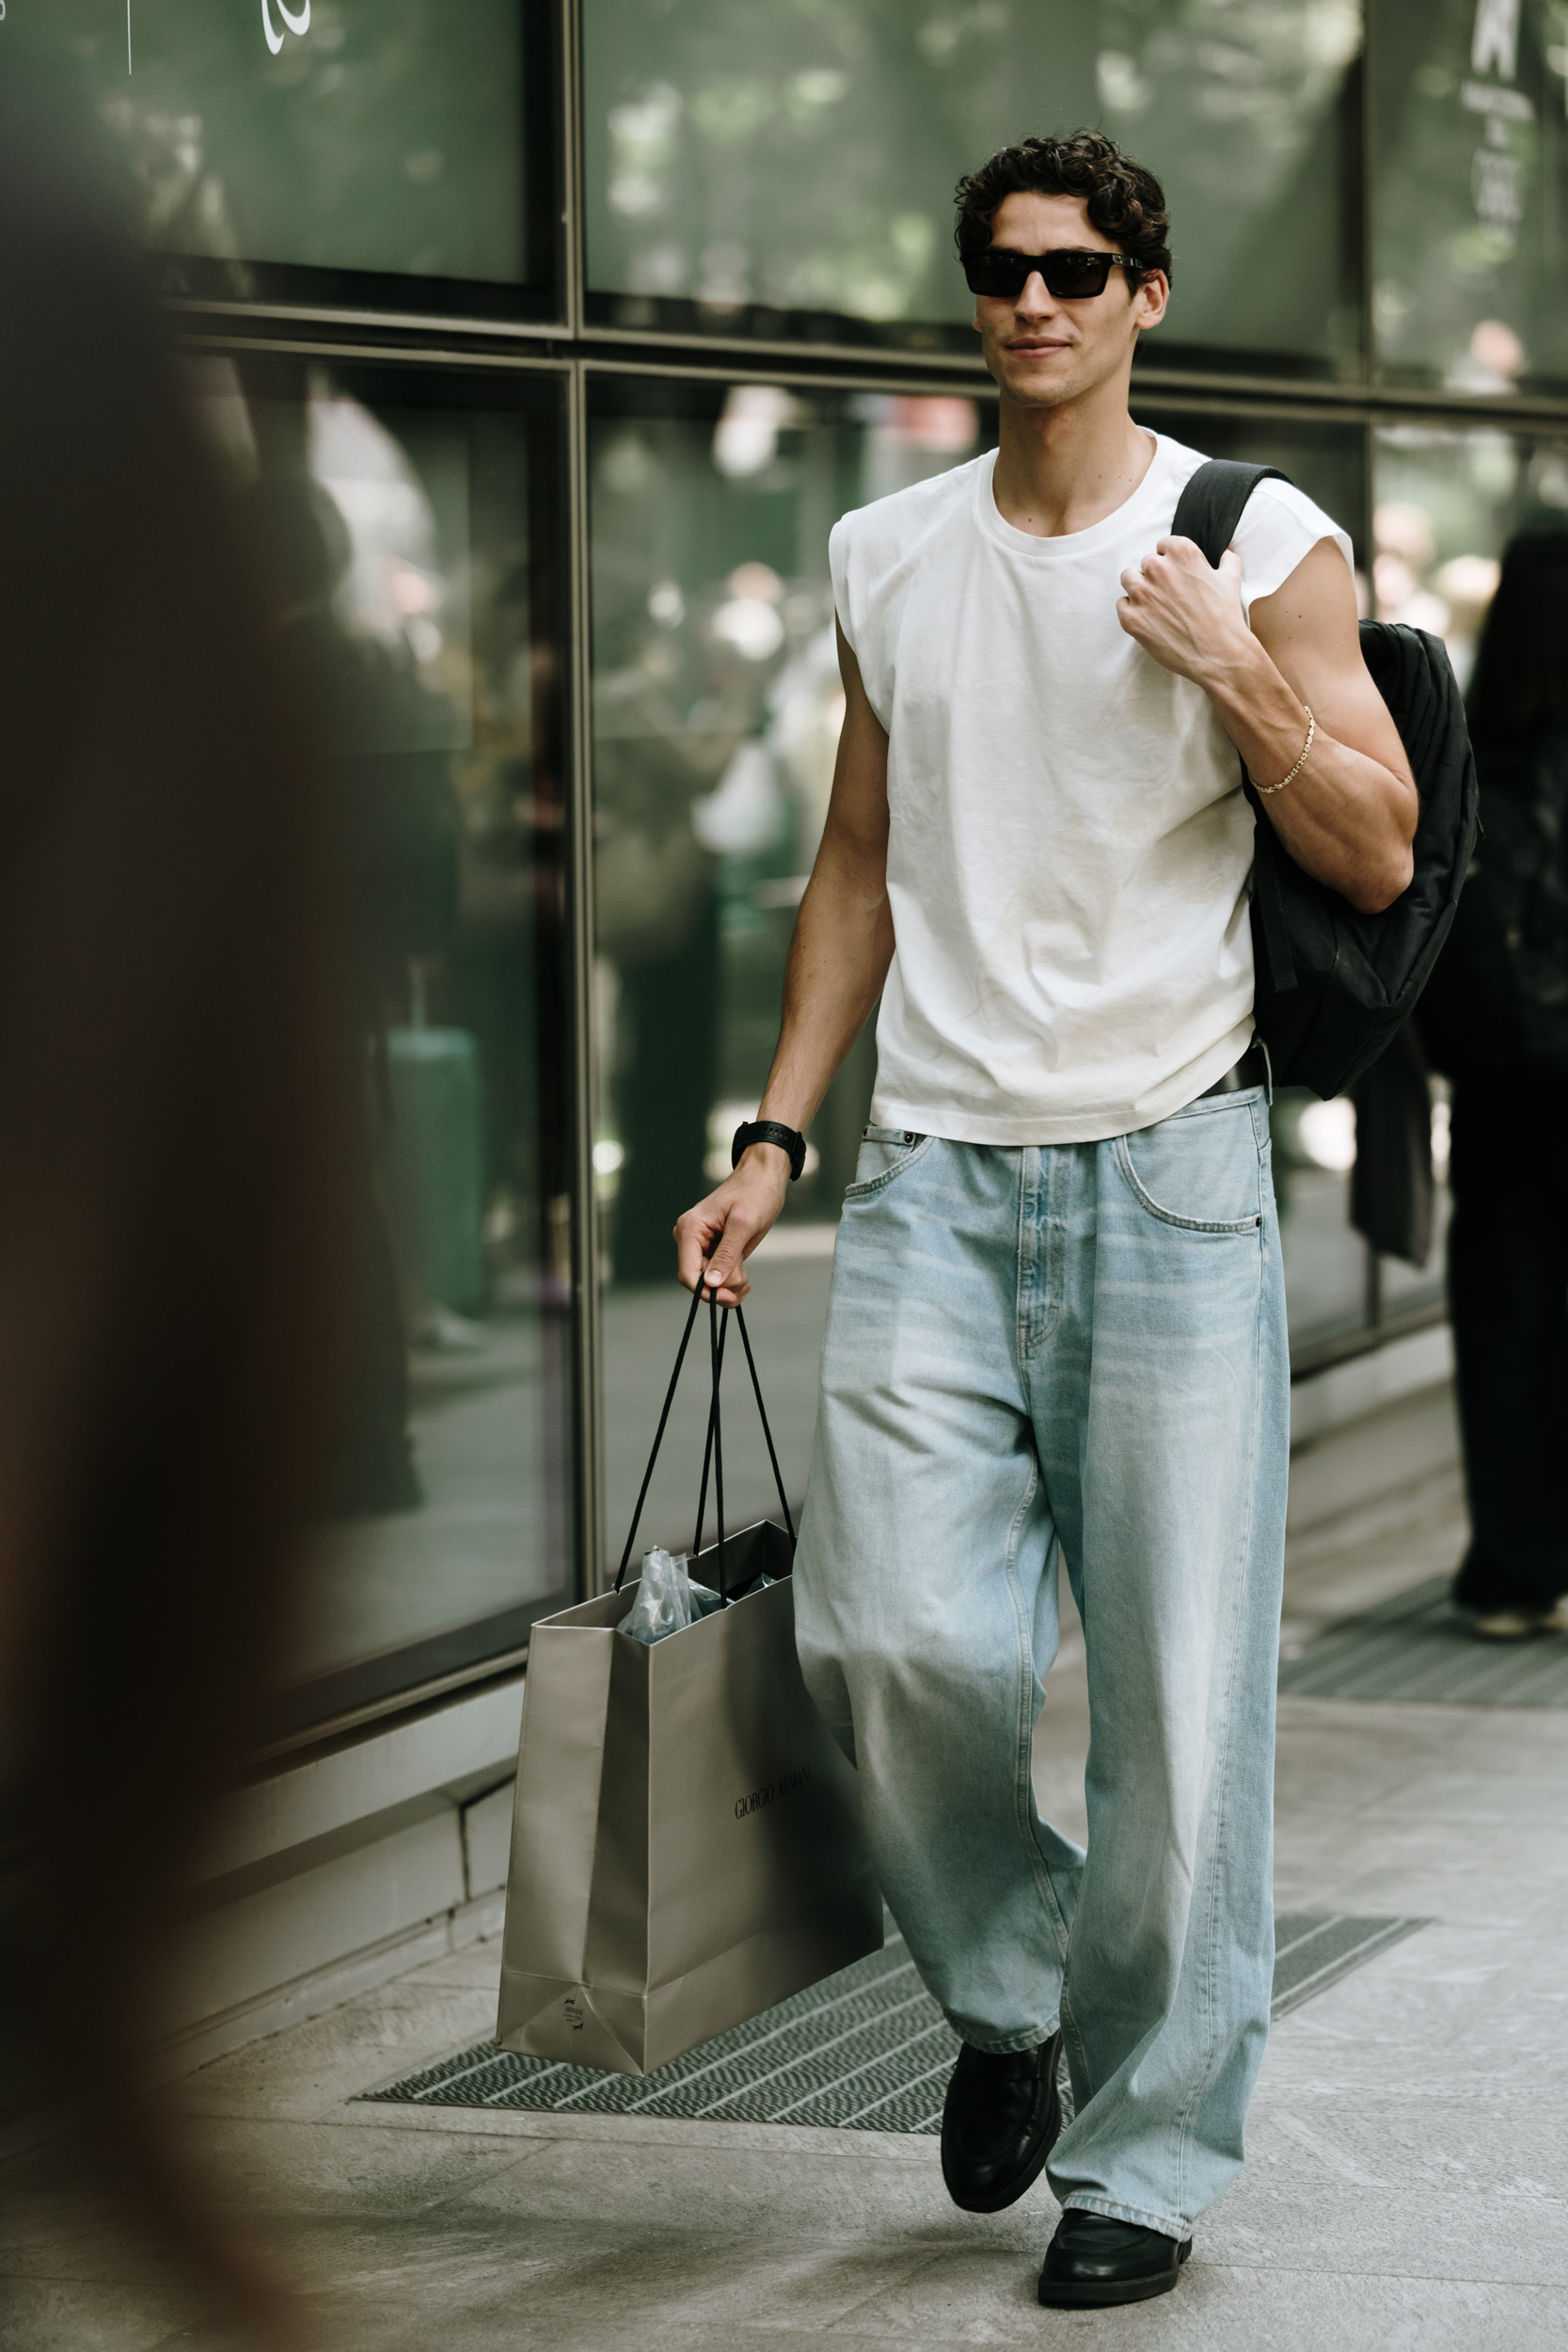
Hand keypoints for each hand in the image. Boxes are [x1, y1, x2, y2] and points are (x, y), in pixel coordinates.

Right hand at [673, 1143, 790, 1305]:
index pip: (688, 1273)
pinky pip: (714, 1274)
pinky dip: (729, 1279)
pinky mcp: (710, 1248)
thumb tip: (711, 1283)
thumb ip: (727, 1255)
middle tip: (746, 1284)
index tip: (731, 1296)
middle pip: (697, 1280)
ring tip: (747, 1277)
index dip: (706, 1291)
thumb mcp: (744, 1225)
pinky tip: (743, 1274)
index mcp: (690, 1229)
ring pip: (707, 1281)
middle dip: (722, 1288)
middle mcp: (689, 1237)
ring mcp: (698, 1244)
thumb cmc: (755, 1194)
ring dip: (728, 1285)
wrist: (763, 1178)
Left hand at [1116, 538, 1252, 682]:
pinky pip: (1122, 604)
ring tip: (1155, 604)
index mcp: (1181, 553)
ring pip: (1129, 578)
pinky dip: (1132, 610)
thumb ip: (1226, 560)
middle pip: (1147, 562)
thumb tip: (1225, 553)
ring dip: (1139, 588)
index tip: (1175, 572)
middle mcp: (1158, 568)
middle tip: (1170, 594)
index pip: (1164, 545)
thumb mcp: (1231, 579)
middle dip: (1157, 576)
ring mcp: (1141, 593)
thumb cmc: (1224, 617)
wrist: (1217, 654)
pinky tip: (1149, 619)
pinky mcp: (1131, 617)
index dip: (1170, 559)